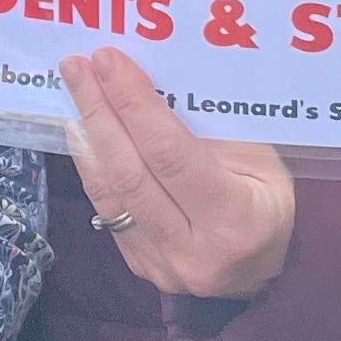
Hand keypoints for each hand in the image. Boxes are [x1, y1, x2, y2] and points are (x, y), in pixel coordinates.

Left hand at [57, 48, 295, 299]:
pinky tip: (82, 133)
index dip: (135, 105)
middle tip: (77, 66)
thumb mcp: (263, 165)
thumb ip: (213, 130)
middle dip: (99, 112)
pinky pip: (107, 210)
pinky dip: (91, 166)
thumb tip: (155, 82)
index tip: (110, 63)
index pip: (171, 154)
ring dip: (86, 137)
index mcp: (235, 220)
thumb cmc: (267, 207)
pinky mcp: (138, 265)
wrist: (262, 276)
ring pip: (110, 193)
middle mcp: (193, 250)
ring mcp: (161, 264)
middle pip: (131, 173)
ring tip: (73, 91)